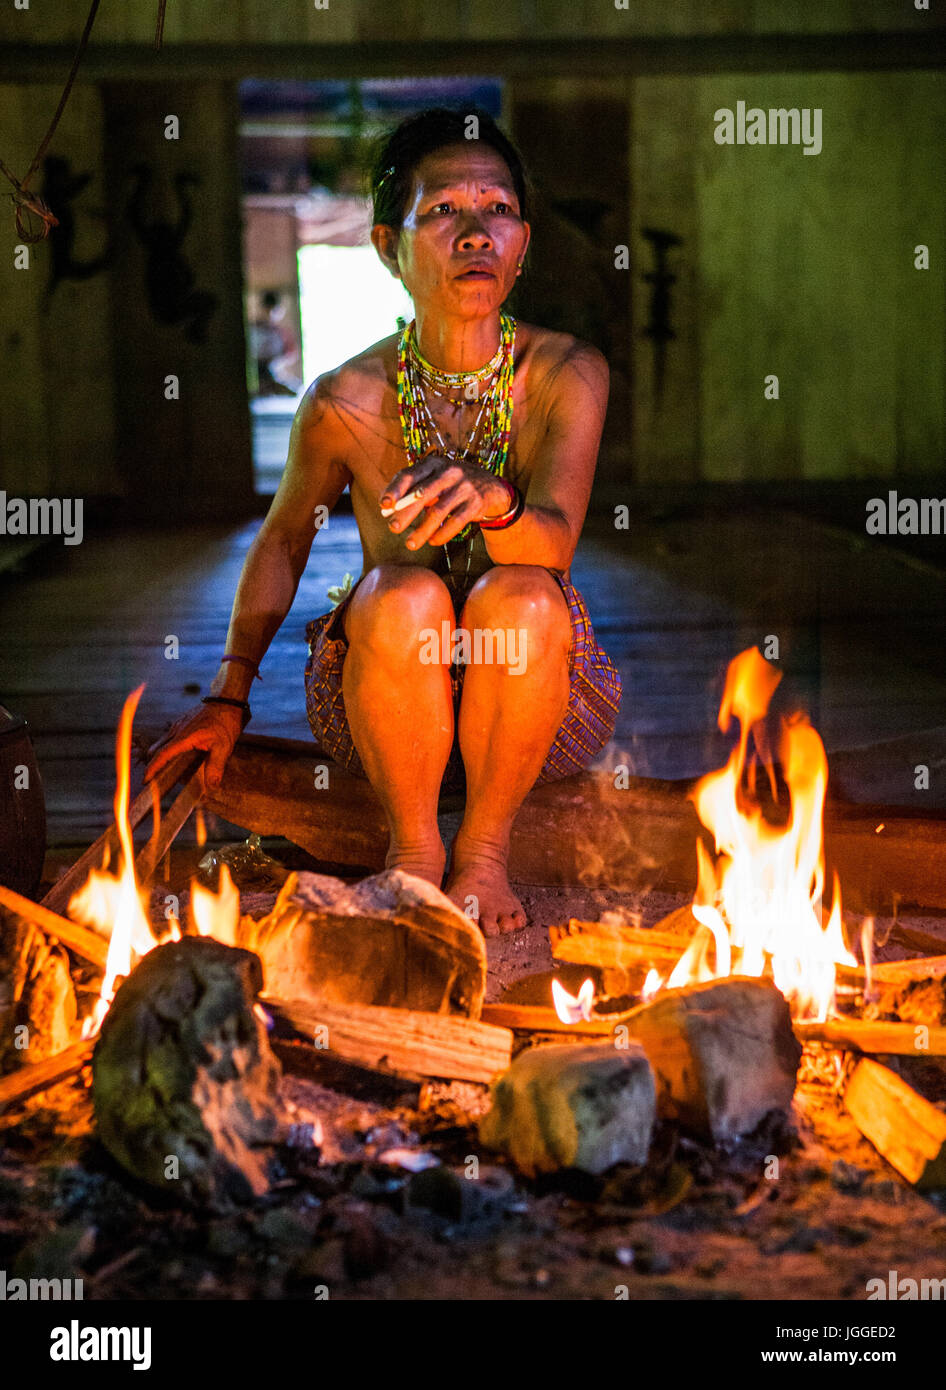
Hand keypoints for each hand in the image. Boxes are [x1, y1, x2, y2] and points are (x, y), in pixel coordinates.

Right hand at [144, 702, 242, 792]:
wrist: (227, 700)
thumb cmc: (225, 721)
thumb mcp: (224, 746)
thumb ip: (216, 766)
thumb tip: (211, 785)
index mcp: (184, 737)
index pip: (163, 755)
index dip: (153, 768)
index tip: (145, 780)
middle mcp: (177, 730)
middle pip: (157, 750)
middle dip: (155, 764)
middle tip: (158, 779)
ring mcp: (178, 725)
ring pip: (162, 743)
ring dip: (162, 755)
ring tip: (171, 769)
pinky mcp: (182, 722)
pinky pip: (170, 737)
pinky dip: (170, 747)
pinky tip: (182, 755)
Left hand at [380, 454, 511, 549]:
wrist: (490, 487)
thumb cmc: (451, 485)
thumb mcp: (434, 479)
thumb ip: (412, 490)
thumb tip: (386, 508)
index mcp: (433, 463)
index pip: (410, 475)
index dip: (395, 490)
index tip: (384, 505)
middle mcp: (449, 472)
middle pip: (422, 494)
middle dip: (406, 513)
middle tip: (393, 529)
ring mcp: (464, 487)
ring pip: (438, 512)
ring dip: (422, 530)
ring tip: (410, 544)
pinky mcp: (476, 503)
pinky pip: (455, 522)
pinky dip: (442, 534)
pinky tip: (432, 542)